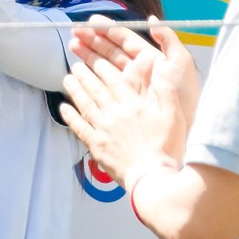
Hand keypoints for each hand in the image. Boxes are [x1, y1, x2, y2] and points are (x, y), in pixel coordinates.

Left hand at [59, 45, 185, 189]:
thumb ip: (165, 91)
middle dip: (85, 74)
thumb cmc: (165, 147)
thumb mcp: (173, 115)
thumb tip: (160, 71)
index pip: (114, 80)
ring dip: (75, 90)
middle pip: (96, 89)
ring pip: (85, 104)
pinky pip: (80, 128)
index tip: (96, 61)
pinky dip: (70, 117)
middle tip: (76, 64)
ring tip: (67, 78)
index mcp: (132, 104)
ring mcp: (103, 129)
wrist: (152, 177)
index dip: (104, 68)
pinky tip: (64, 108)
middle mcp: (114, 113)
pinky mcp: (96, 145)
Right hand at [69, 14, 200, 128]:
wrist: (185, 131)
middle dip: (93, 40)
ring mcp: (130, 89)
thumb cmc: (184, 97)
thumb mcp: (182, 63)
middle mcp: (138, 72)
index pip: (125, 39)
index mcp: (150, 59)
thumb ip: (168, 39)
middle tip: (75, 33)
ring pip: (105, 67)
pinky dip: (90, 81)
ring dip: (89, 56)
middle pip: (111, 51)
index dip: (108, 29)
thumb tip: (152, 20)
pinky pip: (104, 88)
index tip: (91, 22)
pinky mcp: (124, 105)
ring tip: (73, 47)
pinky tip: (79, 75)